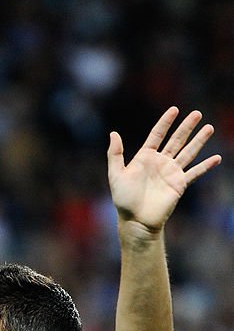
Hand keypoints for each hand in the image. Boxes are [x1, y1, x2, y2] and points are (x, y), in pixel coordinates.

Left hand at [107, 106, 220, 232]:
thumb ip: (115, 154)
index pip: (157, 134)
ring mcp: (171, 173)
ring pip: (188, 152)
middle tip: (197, 113)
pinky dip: (206, 166)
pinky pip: (195, 173)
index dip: (165, 122)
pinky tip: (216, 158)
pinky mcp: (179, 184)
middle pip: (176, 140)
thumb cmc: (124, 200)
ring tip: (209, 127)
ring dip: (199, 140)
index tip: (174, 110)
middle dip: (187, 127)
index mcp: (145, 157)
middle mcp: (160, 162)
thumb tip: (113, 134)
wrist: (136, 221)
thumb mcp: (116, 175)